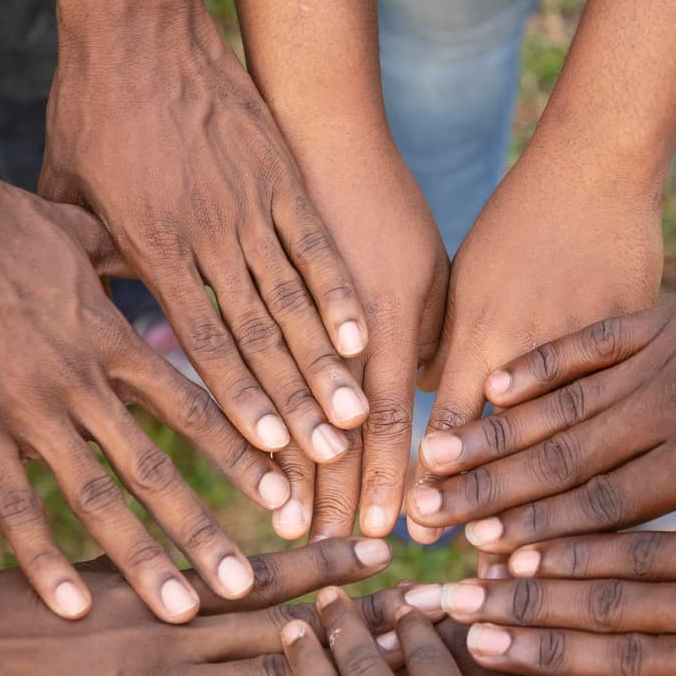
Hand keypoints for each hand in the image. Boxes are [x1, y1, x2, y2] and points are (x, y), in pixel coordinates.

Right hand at [0, 159, 290, 623]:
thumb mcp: (79, 230)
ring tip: (181, 611)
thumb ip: (121, 256)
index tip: (284, 496)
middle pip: (157, 469)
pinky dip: (42, 558)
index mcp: (114, 338)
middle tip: (248, 587)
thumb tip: (149, 246)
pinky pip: (13, 505)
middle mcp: (83, 382)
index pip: (195, 406)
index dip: (241, 453)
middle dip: (206, 531)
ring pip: (97, 497)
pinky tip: (71, 607)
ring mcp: (28, 409)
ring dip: (143, 558)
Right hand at [0, 537, 395, 675]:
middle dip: (364, 620)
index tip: (386, 551)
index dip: (329, 563)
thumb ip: (137, 576)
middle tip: (431, 610)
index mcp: (158, 582)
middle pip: (292, 622)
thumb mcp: (75, 575)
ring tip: (405, 674)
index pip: (263, 570)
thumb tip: (178, 574)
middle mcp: (174, 626)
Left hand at [42, 9, 370, 465]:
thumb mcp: (68, 191)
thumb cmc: (90, 109)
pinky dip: (341, 293)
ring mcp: (250, 202)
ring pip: (294, 298)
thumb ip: (87, 259)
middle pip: (256, 334)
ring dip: (326, 363)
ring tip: (355, 418)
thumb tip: (88, 318)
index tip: (268, 452)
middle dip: (293, 402)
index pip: (200, 340)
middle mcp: (207, 233)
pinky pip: (316, 244)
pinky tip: (365, 339)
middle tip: (326, 461)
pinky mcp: (279, 173)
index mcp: (152, 245)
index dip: (237, 400)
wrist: (136, 23)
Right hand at [274, 140, 447, 539]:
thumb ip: (427, 334)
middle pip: (346, 429)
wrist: (313, 119)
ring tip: (287, 526)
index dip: (390, 479)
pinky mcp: (246, 308)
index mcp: (396, 319)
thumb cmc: (383, 198)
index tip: (388, 535)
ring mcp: (292, 318)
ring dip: (295, 472)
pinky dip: (249, 415)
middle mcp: (346, 325)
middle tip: (334, 556)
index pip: (396, 417)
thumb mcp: (428, 268)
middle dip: (340, 495)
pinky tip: (248, 458)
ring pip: (294, 408)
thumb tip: (429, 394)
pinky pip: (247, 368)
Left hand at [407, 157, 662, 542]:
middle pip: (504, 456)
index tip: (414, 540)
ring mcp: (598, 359)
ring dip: (545, 516)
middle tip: (468, 584)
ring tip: (528, 575)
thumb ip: (446, 347)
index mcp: (482, 331)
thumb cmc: (519, 217)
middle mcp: (536, 355)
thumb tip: (421, 409)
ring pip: (567, 456)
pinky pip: (627, 434)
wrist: (603, 162)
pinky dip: (614, 477)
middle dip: (485, 520)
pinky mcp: (646, 361)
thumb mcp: (460, 279)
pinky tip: (606, 526)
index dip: (431, 485)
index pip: (448, 426)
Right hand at [409, 213, 675, 551]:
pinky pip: (591, 342)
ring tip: (437, 455)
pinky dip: (540, 363)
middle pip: (561, 459)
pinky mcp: (671, 314)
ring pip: (561, 403)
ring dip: (495, 434)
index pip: (604, 509)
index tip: (482, 562)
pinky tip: (495, 383)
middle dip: (490, 494)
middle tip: (428, 516)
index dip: (537, 539)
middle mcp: (671, 406)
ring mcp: (665, 354)